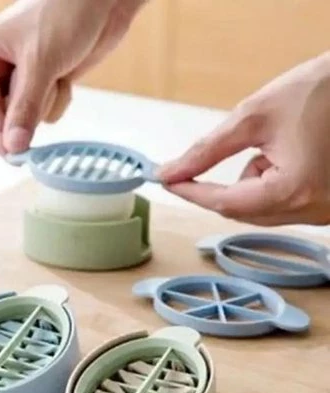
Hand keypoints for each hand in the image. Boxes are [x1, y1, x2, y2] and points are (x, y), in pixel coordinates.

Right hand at [0, 0, 146, 154]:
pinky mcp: (45, 82)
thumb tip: (13, 146)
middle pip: (3, 116)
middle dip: (27, 113)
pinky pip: (47, 111)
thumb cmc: (66, 12)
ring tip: (57, 74)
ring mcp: (22, 76)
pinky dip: (59, 98)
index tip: (13, 156)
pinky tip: (66, 75)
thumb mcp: (40, 63)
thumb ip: (25, 108)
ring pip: (28, 116)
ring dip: (47, 102)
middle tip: (43, 105)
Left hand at [157, 52, 329, 225]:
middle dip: (220, 188)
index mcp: (294, 191)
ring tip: (272, 147)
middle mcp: (312, 211)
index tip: (167, 181)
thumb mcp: (253, 116)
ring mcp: (323, 213)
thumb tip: (171, 172)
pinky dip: (270, 185)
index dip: (191, 192)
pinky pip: (282, 205)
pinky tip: (286, 156)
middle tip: (201, 165)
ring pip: (261, 209)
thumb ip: (207, 151)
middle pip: (242, 212)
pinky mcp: (327, 207)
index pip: (225, 203)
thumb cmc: (319, 90)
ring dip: (250, 184)